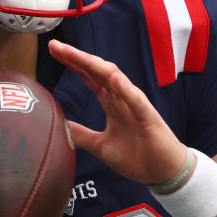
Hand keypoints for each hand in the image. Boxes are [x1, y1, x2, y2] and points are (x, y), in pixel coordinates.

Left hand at [48, 40, 185, 184]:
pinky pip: (136, 100)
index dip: (72, 63)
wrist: (163, 172)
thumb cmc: (137, 157)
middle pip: (96, 71)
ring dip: (95, 65)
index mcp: (111, 102)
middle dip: (76, 57)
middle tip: (55, 45)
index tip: (54, 50)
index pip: (88, 76)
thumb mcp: (100, 146)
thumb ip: (80, 134)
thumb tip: (58, 127)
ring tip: (75, 54)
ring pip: (114, 78)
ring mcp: (135, 104)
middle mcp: (122, 97)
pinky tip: (114, 78)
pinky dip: (125, 88)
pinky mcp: (148, 117)